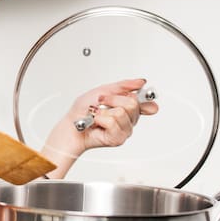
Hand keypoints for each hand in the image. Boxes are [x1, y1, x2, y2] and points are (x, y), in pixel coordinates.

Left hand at [41, 78, 158, 177]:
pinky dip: (101, 119)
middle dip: (113, 99)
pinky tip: (98, 123)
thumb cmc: (84, 109)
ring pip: (122, 112)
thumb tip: (141, 82)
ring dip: (104, 110)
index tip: (146, 93)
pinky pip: (114, 122)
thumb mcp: (103, 90)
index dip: (147, 98)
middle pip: (133, 103)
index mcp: (128, 106)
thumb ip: (124, 86)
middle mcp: (129, 119)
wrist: (72, 123)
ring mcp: (125, 129)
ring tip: (97, 114)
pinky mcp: (118, 138)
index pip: (147, 103)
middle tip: (102, 102)